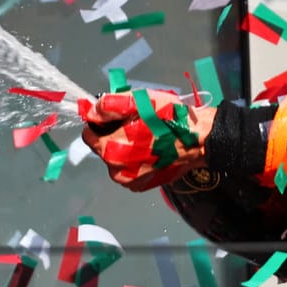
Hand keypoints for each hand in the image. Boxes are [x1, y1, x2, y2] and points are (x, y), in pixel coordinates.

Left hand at [79, 90, 214, 190]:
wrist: (198, 140)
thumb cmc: (170, 119)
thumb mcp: (138, 101)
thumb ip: (108, 106)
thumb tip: (91, 112)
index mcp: (111, 149)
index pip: (88, 135)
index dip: (99, 123)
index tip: (115, 117)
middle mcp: (116, 169)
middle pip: (102, 148)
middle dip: (113, 135)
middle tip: (136, 124)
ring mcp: (130, 180)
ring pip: (115, 159)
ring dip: (124, 148)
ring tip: (146, 137)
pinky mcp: (142, 185)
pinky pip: (128, 170)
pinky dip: (135, 160)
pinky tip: (150, 150)